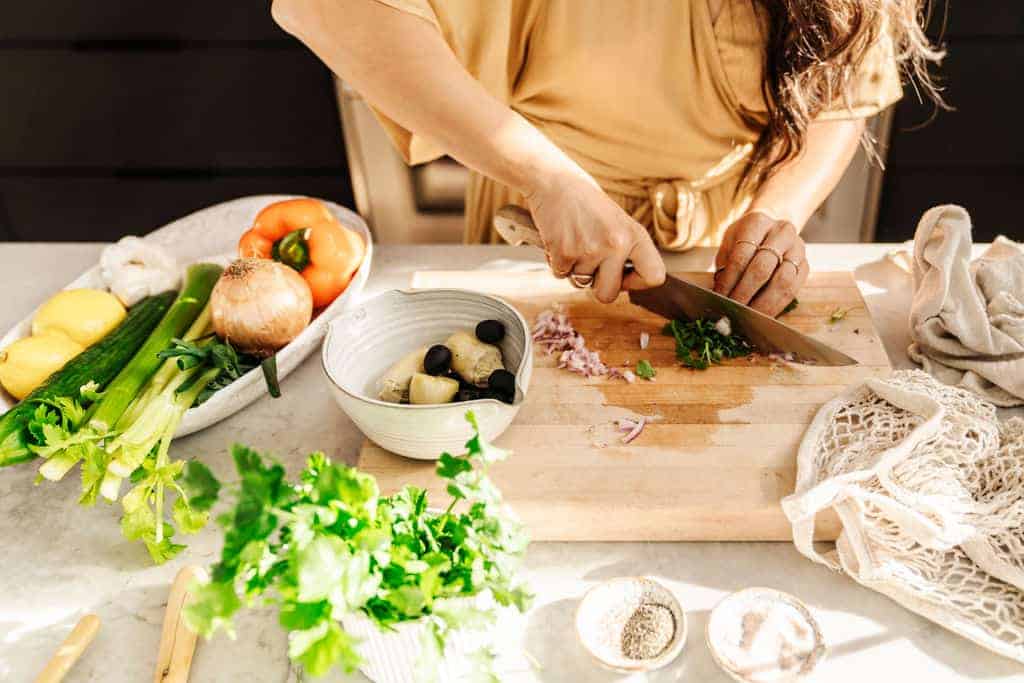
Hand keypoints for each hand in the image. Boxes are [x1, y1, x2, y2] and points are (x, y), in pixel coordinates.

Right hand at [525, 173, 665, 302]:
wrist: (553, 181)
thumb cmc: (585, 201)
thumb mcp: (617, 221)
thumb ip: (626, 250)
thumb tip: (625, 284)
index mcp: (635, 235)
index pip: (654, 276)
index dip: (638, 282)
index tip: (624, 276)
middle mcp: (616, 244)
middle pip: (608, 294)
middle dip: (597, 285)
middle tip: (591, 264)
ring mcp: (589, 250)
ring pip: (580, 284)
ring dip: (575, 269)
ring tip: (574, 241)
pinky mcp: (564, 253)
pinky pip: (560, 275)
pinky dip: (557, 262)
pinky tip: (560, 240)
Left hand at [713, 211, 808, 316]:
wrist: (773, 225)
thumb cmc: (745, 238)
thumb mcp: (730, 242)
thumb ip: (724, 265)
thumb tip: (719, 296)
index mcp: (757, 222)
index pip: (741, 256)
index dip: (729, 280)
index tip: (720, 297)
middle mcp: (782, 232)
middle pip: (762, 268)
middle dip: (745, 294)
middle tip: (733, 310)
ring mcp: (797, 248)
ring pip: (782, 281)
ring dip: (763, 304)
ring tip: (748, 316)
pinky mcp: (806, 265)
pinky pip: (793, 290)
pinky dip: (777, 305)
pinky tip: (763, 314)